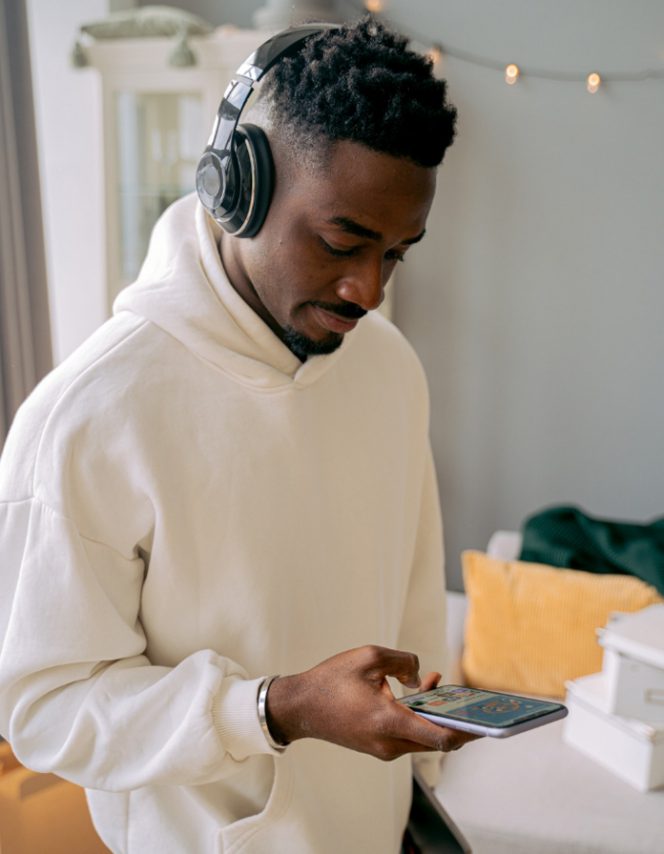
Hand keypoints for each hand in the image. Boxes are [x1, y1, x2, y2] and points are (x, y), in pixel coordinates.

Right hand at [265, 645, 479, 760]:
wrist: (300, 707)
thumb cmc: (331, 681)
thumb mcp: (369, 657)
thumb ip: (403, 661)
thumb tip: (421, 677)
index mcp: (389, 723)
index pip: (441, 738)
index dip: (466, 730)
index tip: (483, 720)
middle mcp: (389, 744)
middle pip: (436, 740)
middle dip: (453, 717)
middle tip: (464, 696)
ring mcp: (382, 749)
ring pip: (422, 737)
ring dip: (433, 714)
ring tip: (434, 683)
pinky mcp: (376, 747)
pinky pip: (407, 736)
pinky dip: (417, 718)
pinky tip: (415, 694)